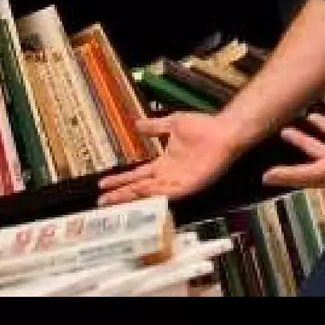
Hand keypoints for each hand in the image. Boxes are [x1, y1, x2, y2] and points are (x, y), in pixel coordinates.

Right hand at [96, 112, 240, 206]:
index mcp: (163, 164)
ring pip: (150, 193)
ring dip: (133, 197)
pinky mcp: (189, 185)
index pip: (137, 175)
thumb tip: (136, 123)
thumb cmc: (202, 127)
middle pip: (139, 188)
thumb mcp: (172, 123)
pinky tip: (141, 195)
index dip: (120, 180)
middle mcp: (168, 176)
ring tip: (115, 200)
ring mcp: (178, 182)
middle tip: (101, 201)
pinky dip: (155, 195)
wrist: (223, 130)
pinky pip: (169, 193)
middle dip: (120, 195)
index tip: (102, 184)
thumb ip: (154, 126)